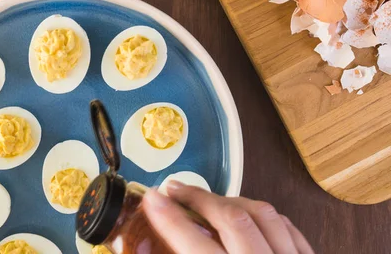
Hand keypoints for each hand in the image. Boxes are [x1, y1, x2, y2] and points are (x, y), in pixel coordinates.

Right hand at [143, 182, 313, 253]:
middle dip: (199, 197)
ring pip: (263, 215)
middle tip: (175, 189)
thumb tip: (147, 249)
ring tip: (209, 197)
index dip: (169, 218)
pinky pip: (288, 227)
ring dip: (231, 200)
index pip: (195, 245)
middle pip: (232, 219)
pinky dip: (265, 216)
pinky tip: (249, 214)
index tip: (151, 198)